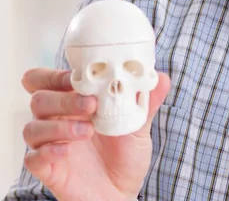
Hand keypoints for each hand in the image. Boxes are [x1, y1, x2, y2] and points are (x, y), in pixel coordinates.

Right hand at [21, 67, 169, 200]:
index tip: (78, 76)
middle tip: (91, 104)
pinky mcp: (48, 169)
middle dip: (63, 98)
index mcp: (76, 103)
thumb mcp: (140, 127)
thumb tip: (162, 77)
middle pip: (39, 99)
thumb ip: (147, 102)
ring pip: (33, 127)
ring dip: (59, 125)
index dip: (56, 74)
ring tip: (88, 130)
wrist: (124, 192)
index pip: (48, 79)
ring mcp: (51, 145)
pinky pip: (33, 157)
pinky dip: (47, 151)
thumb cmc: (126, 155)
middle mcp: (59, 120)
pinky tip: (67, 151)